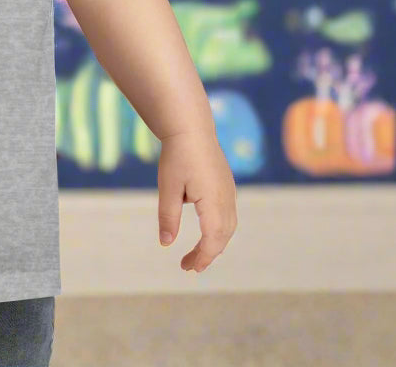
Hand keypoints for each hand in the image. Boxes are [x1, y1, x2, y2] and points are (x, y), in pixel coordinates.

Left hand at [157, 126, 236, 272]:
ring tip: (197, 254)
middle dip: (207, 254)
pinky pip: (227, 214)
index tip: (188, 269)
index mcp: (214, 202)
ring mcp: (229, 192)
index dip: (202, 257)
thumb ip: (168, 217)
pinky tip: (205, 230)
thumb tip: (165, 244)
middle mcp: (227, 199)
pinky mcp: (227, 185)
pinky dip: (218, 229)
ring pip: (227, 227)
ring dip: (214, 242)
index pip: (212, 240)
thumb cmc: (177, 156)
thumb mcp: (168, 187)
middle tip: (188, 266)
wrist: (191, 127)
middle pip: (223, 237)